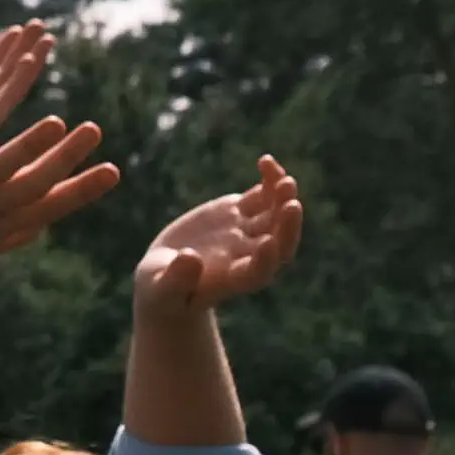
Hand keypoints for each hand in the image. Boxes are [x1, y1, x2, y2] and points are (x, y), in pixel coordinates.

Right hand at [138, 156, 307, 306]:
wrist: (168, 275)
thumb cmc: (164, 293)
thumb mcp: (162, 292)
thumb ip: (175, 280)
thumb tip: (189, 258)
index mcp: (234, 280)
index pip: (259, 271)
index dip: (266, 259)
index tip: (268, 243)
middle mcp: (249, 255)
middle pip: (279, 241)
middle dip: (287, 224)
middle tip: (291, 204)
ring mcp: (247, 231)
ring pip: (275, 214)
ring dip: (282, 197)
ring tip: (283, 180)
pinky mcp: (239, 212)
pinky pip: (262, 194)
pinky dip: (268, 179)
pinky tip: (266, 161)